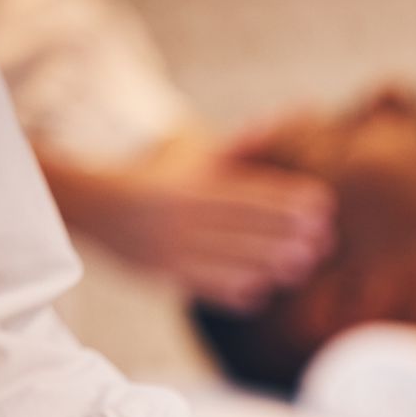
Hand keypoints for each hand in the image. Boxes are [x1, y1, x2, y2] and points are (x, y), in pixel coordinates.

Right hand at [67, 135, 334, 311]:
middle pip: (239, 226)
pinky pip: (197, 286)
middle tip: (324, 242)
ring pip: (222, 258)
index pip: (246, 191)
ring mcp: (168, 246)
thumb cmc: (158, 175)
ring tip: (301, 268)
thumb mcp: (192, 153)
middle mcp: (179, 214)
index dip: (285, 198)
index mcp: (191, 183)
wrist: (91, 204)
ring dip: (265, 264)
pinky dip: (228, 292)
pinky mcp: (159, 274)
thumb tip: (280, 121)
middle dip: (283, 234)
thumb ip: (237, 146)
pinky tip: (259, 295)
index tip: (322, 204)